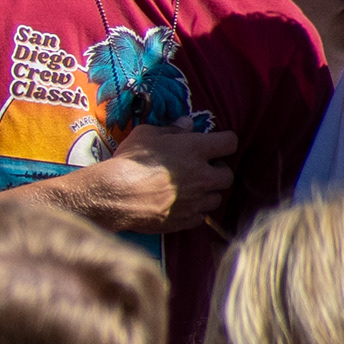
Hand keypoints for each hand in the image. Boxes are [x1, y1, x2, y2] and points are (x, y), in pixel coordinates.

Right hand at [87, 123, 239, 232]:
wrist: (114, 195)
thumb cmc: (130, 160)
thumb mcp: (145, 135)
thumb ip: (170, 129)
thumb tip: (186, 123)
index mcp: (196, 150)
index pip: (229, 142)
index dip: (224, 141)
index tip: (215, 144)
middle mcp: (202, 176)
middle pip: (228, 175)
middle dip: (217, 171)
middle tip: (201, 169)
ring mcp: (196, 200)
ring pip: (216, 198)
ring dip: (207, 193)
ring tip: (191, 190)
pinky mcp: (185, 219)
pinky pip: (200, 217)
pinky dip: (193, 211)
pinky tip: (179, 206)